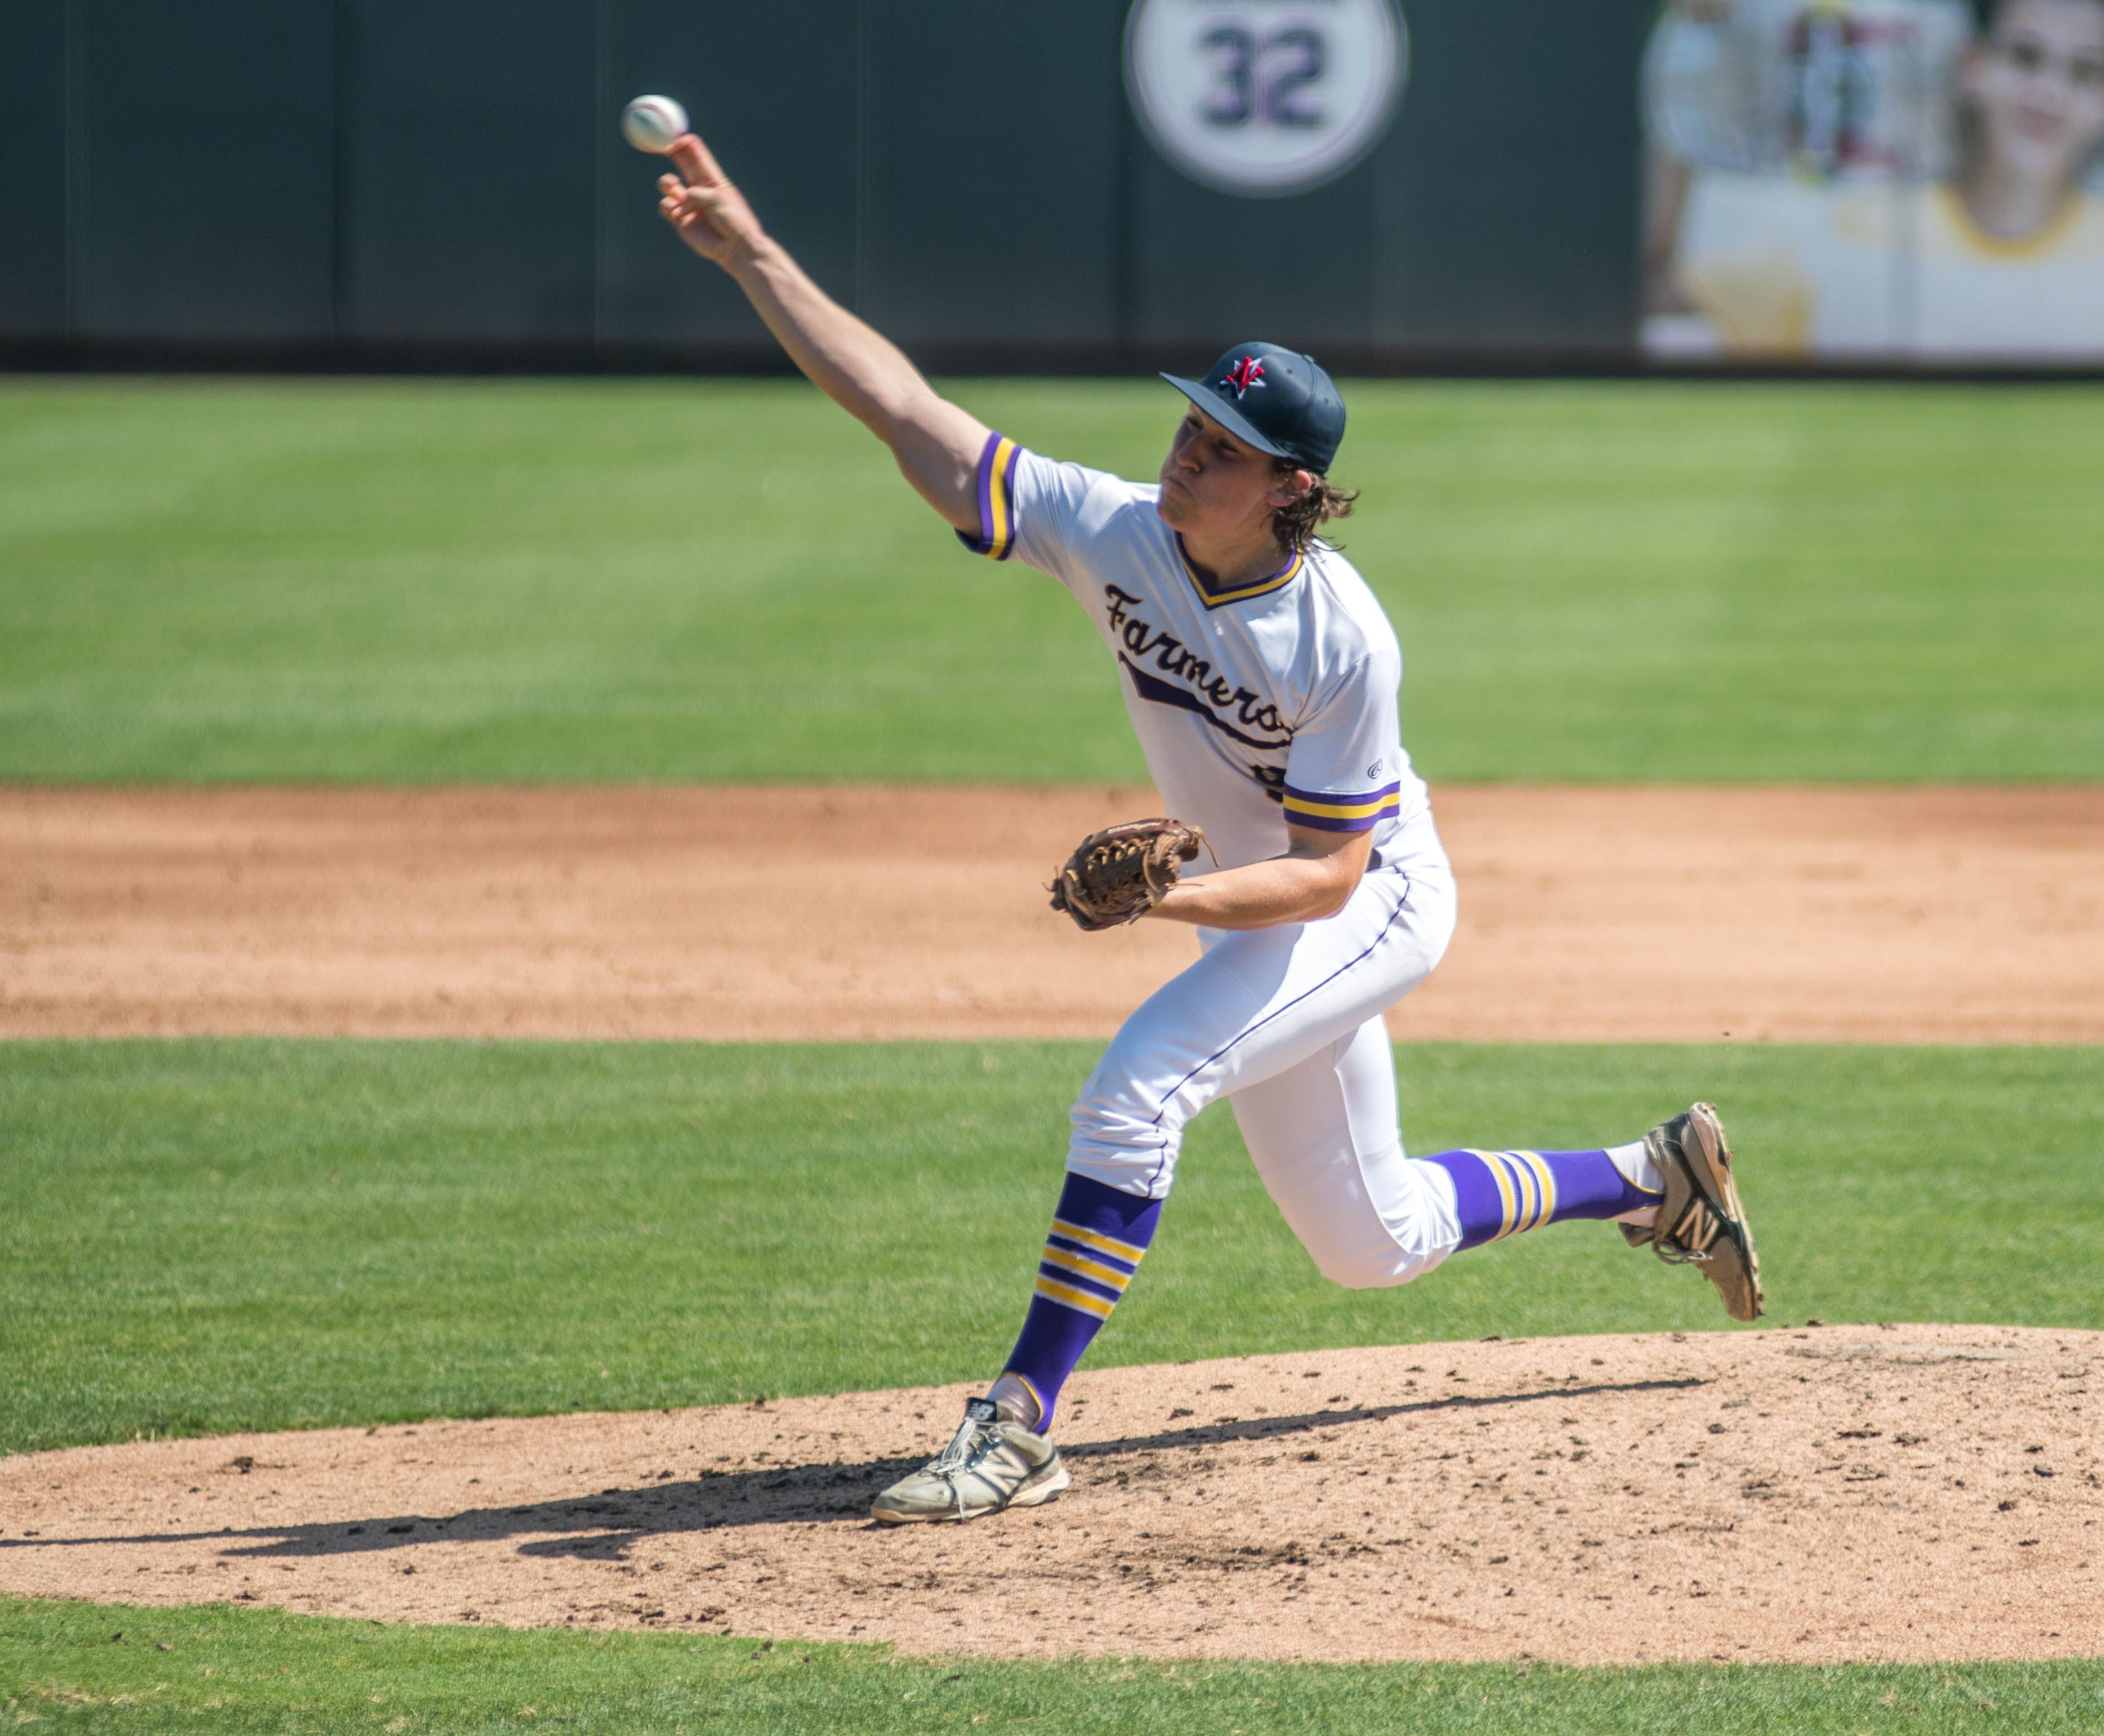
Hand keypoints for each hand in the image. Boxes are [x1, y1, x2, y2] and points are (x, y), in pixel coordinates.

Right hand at [657, 134, 766, 269]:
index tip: (675, 138)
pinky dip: (668, 207)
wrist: (735, 248)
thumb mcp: (718, 199)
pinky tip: (678, 213)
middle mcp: (700, 189)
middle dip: (670, 152)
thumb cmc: (734, 221)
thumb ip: (696, 193)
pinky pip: (666, 207)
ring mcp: (689, 204)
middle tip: (659, 143)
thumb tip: (678, 199)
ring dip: (666, 182)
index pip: (697, 155)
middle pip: (682, 164)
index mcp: (713, 179)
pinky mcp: (681, 220)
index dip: (685, 144)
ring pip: (668, 185)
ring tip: (672, 184)